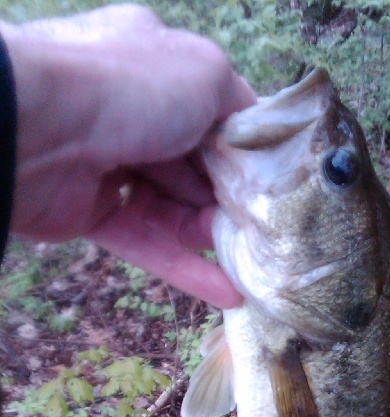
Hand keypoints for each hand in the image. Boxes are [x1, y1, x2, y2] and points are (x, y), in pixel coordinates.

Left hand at [0, 4, 254, 306]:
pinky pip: (146, 243)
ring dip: (211, 236)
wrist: (36, 129)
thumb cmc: (128, 88)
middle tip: (263, 227)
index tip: (273, 181)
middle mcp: (131, 115)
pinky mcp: (92, 214)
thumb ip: (239, 104)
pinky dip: (185, 270)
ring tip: (247, 259)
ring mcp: (110, 166)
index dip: (243, 150)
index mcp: (155, 69)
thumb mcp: (205, 73)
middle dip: (230, 199)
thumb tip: (252, 141)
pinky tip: (228, 294)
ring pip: (173, 211)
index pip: (212, 115)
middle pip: (196, 168)